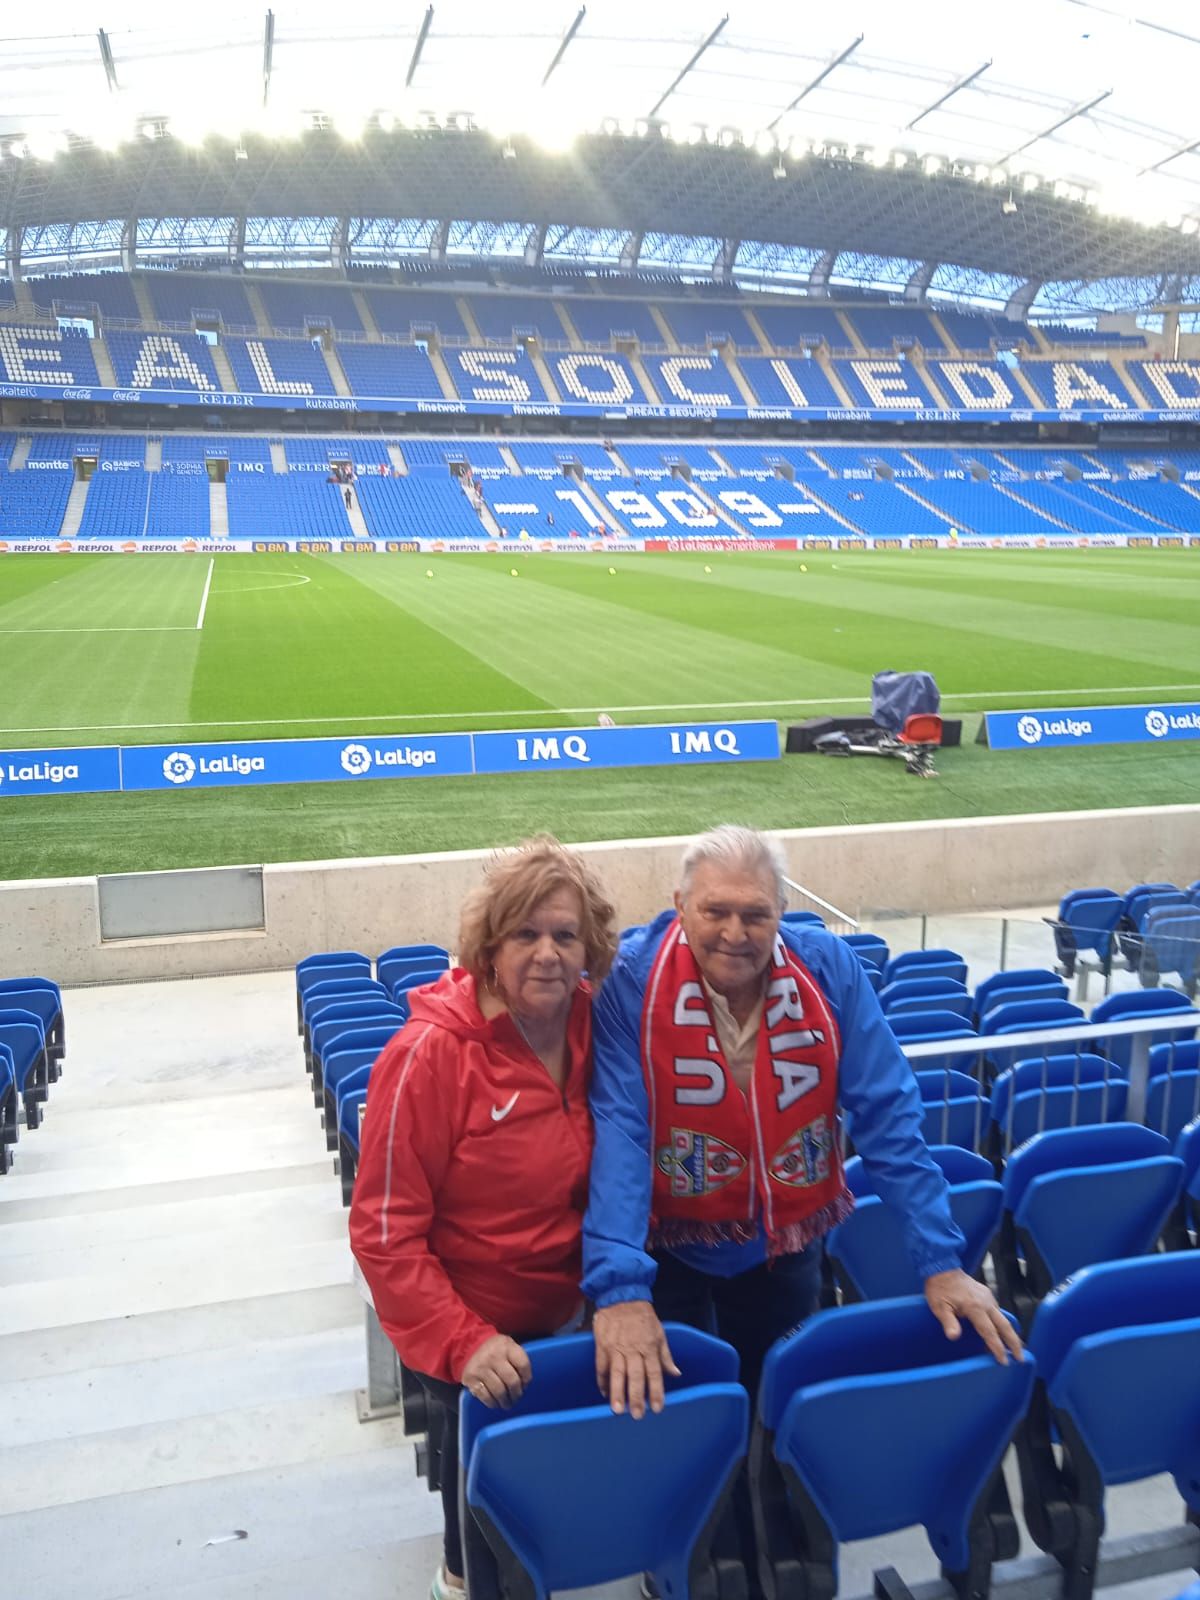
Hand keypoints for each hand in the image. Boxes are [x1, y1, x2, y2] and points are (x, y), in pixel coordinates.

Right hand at [461, 1334, 532, 1407]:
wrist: (471, 1347)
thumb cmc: (496, 1351)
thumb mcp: (509, 1347)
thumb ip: (519, 1360)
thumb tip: (524, 1385)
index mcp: (507, 1346)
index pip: (523, 1365)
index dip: (527, 1378)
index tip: (525, 1385)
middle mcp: (494, 1356)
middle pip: (512, 1381)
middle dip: (516, 1394)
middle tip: (516, 1398)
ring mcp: (481, 1367)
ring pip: (499, 1391)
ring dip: (505, 1401)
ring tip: (507, 1404)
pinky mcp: (471, 1378)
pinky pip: (485, 1396)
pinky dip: (492, 1403)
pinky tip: (495, 1403)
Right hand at [593, 1300, 680, 1418]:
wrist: (621, 1296)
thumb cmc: (643, 1316)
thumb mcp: (659, 1332)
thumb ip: (666, 1356)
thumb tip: (676, 1373)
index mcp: (649, 1347)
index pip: (654, 1373)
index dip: (656, 1391)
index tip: (657, 1408)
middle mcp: (633, 1349)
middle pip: (635, 1376)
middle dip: (636, 1397)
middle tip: (636, 1415)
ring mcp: (616, 1347)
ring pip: (617, 1373)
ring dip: (617, 1392)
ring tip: (617, 1410)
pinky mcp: (602, 1345)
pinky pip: (601, 1366)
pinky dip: (602, 1380)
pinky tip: (604, 1392)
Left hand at [925, 1269, 1024, 1364]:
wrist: (942, 1268)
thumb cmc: (940, 1288)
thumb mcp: (939, 1307)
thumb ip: (948, 1322)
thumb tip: (953, 1336)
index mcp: (975, 1307)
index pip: (990, 1332)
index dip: (998, 1348)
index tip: (1004, 1361)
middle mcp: (986, 1302)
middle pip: (1005, 1326)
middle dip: (1014, 1343)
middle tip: (1020, 1358)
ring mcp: (988, 1297)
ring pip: (1004, 1319)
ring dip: (1010, 1334)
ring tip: (1015, 1349)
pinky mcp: (987, 1294)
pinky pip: (998, 1312)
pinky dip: (1002, 1324)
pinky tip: (1001, 1332)